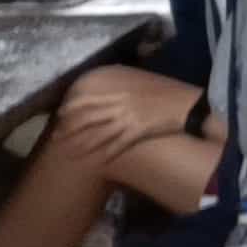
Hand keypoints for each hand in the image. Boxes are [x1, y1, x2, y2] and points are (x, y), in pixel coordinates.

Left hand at [52, 64, 195, 163]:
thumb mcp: (145, 86)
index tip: (60, 113)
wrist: (190, 106)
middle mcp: (120, 104)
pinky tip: (99, 160)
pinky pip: (118, 144)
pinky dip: (107, 153)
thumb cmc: (170, 95)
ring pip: (98, 132)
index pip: (88, 98)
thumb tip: (116, 93)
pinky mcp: (138, 132)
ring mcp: (128, 118)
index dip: (71, 106)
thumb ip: (128, 90)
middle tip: (56, 136)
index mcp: (120, 91)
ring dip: (82, 143)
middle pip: (87, 117)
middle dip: (69, 127)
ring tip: (69, 152)